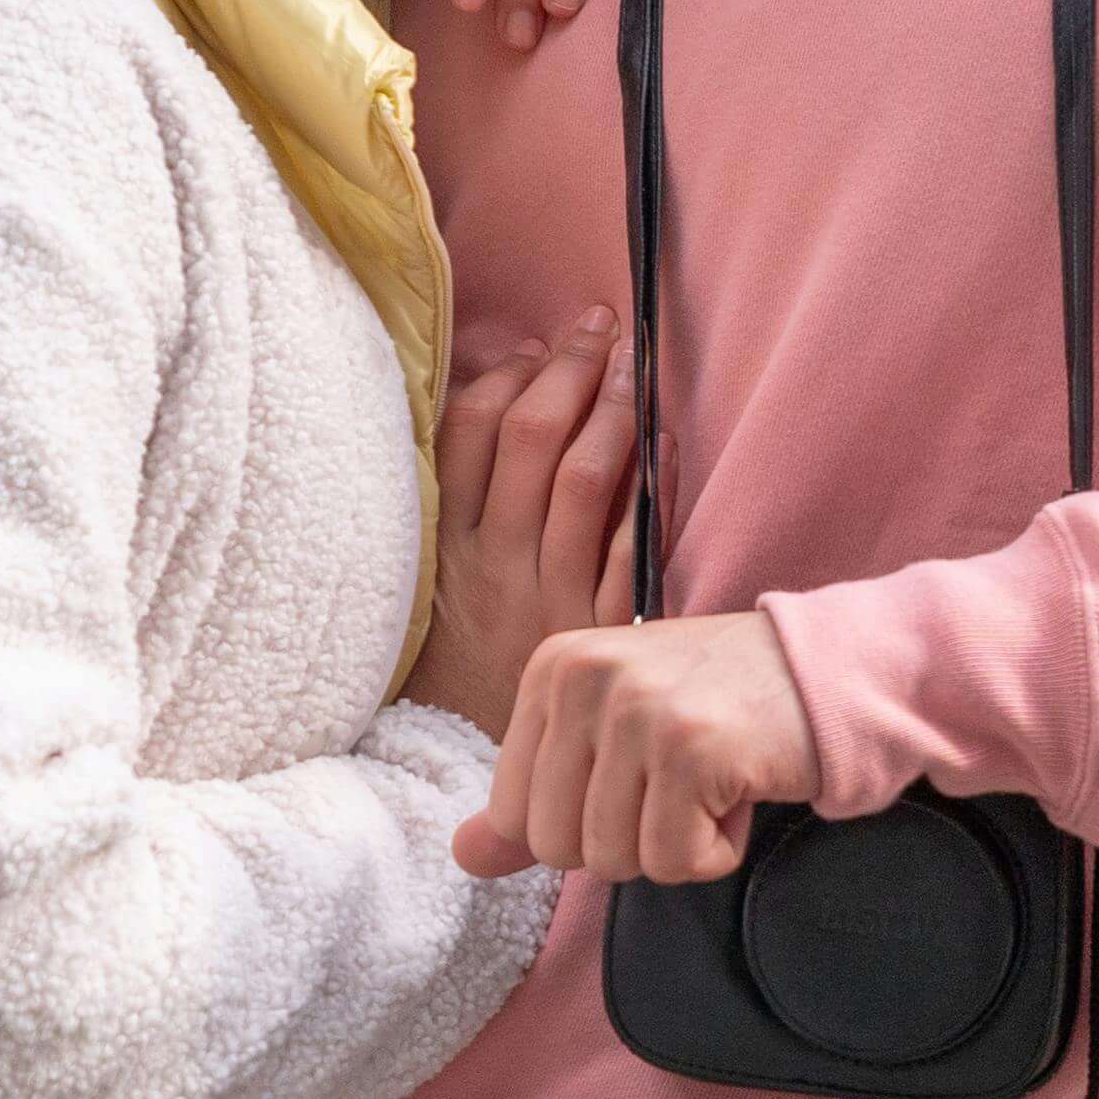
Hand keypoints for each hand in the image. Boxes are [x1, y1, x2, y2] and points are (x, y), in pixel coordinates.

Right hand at [401, 309, 641, 748]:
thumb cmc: (461, 662)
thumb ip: (459, 493)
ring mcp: (546, 595)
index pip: (467, 435)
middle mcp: (492, 563)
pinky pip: (626, 548)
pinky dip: (647, 488)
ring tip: (633, 372)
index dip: (506, 378)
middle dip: (569, 372)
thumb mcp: (434, 581)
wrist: (478, 770)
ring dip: (613, 413)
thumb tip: (497, 379)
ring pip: (582, 483)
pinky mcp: (596, 630)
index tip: (536, 346)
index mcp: (442, 545)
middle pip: (530, 443)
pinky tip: (665, 445)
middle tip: (599, 328)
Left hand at [453, 610, 819, 885]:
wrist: (824, 671)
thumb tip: (464, 856)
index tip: (635, 777)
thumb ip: (537, 793)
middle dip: (627, 841)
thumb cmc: (715, 704)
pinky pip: (674, 862)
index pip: (513, 814)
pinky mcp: (692, 749)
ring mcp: (637, 710)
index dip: (581, 824)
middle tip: (677, 785)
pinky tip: (738, 792)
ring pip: (615, 860)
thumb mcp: (611, 733)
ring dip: (675, 845)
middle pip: (558, 847)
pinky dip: (715, 851)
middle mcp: (584, 678)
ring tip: (710, 783)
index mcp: (552, 668)